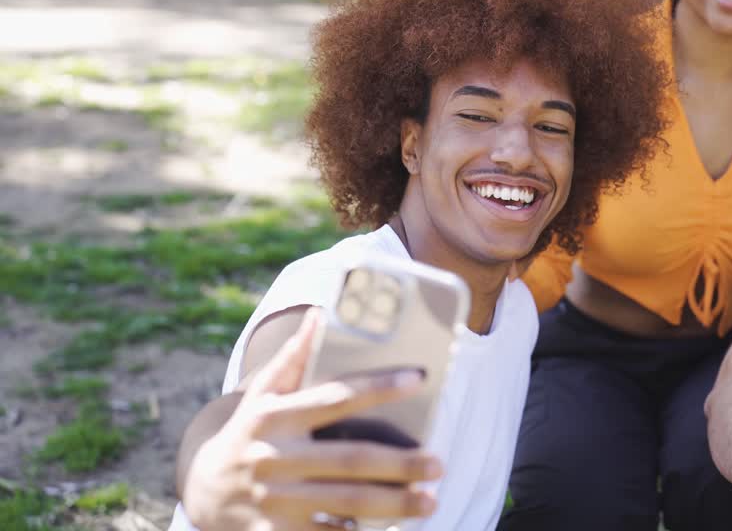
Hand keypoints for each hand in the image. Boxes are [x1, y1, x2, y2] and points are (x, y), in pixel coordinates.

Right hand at [183, 309, 444, 530]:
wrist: (200, 491)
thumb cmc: (247, 434)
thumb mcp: (260, 395)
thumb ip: (292, 358)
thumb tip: (319, 313)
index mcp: (275, 416)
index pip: (336, 396)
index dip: (379, 386)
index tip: (420, 378)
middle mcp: (274, 456)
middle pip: (350, 460)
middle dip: (400, 464)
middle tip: (440, 465)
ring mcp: (273, 500)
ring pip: (345, 504)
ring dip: (393, 505)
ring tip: (431, 502)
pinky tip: (392, 530)